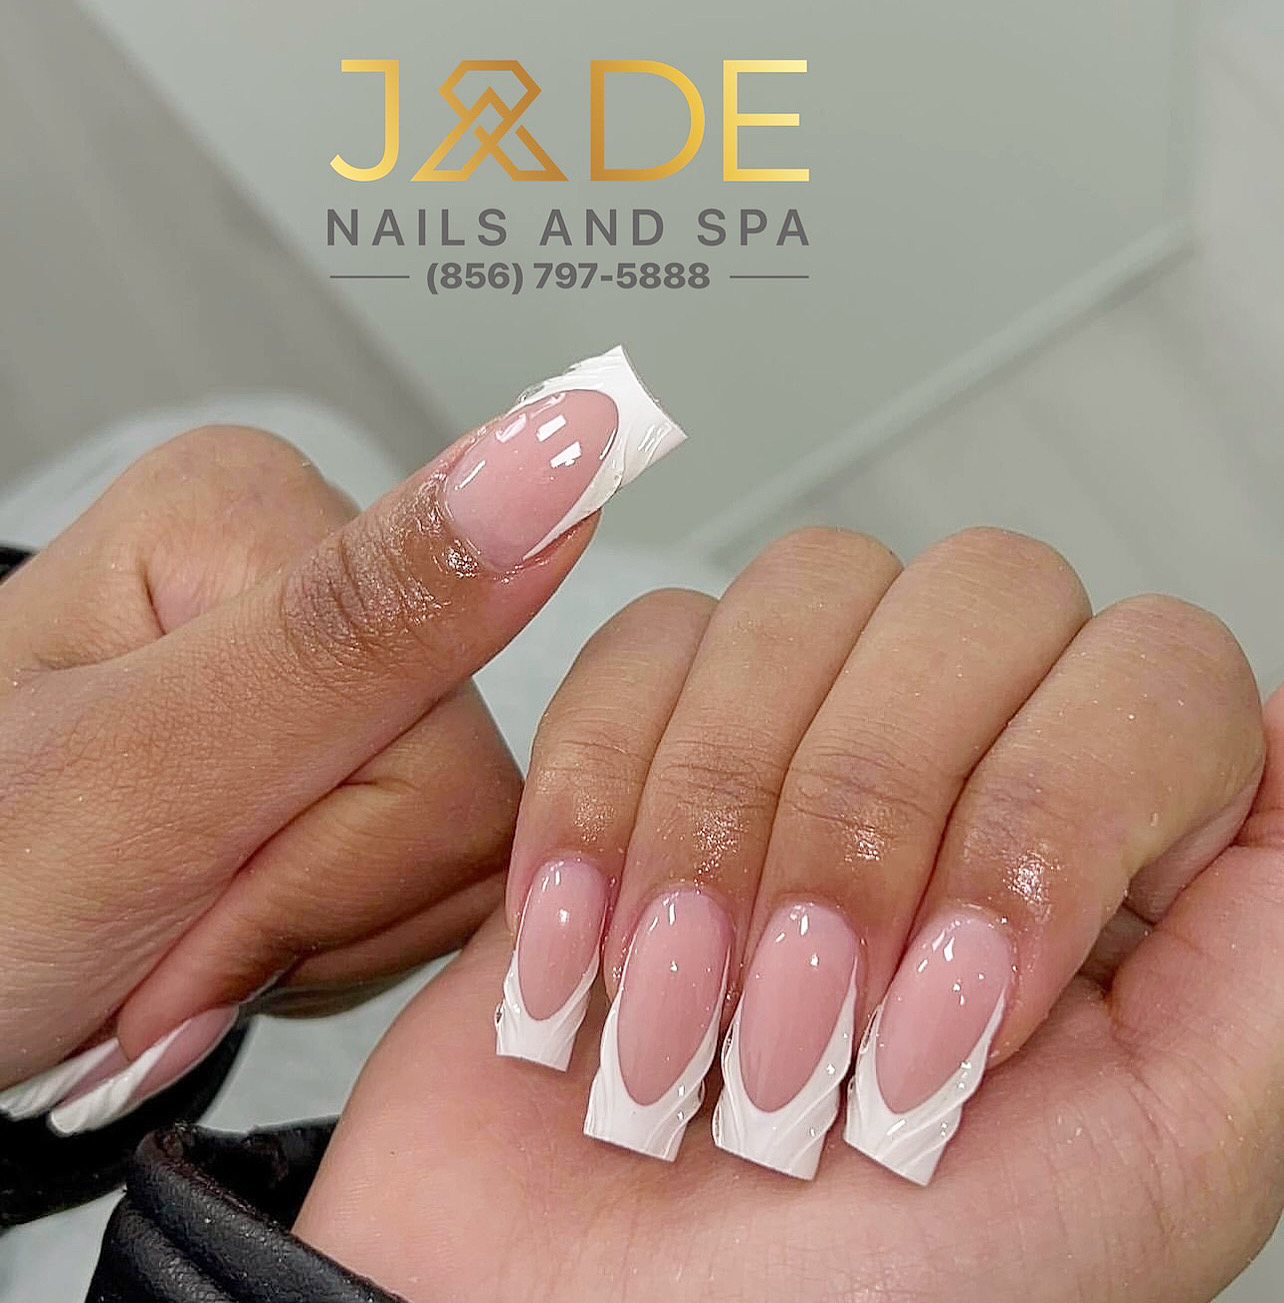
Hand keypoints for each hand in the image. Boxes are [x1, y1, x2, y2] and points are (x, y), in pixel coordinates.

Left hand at [0, 353, 670, 1130]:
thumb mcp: (141, 777)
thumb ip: (360, 627)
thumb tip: (556, 451)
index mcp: (256, 521)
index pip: (446, 744)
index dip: (321, 877)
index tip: (178, 920)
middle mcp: (318, 569)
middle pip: (463, 797)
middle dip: (314, 909)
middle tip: (168, 940)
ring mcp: (344, 662)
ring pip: (465, 849)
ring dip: (325, 934)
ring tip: (188, 936)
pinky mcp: (359, 736)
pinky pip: (437, 873)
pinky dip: (333, 938)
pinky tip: (234, 923)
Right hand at [297, 528, 1281, 1302]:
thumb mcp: (1155, 1159)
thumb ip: (1271, 953)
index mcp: (1109, 857)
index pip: (1155, 667)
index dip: (1049, 809)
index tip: (960, 1010)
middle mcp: (965, 765)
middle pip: (974, 592)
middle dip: (864, 815)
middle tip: (804, 1021)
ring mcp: (798, 732)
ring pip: (805, 593)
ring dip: (720, 820)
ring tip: (681, 1014)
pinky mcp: (643, 738)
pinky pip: (643, 643)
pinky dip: (596, 799)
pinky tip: (585, 960)